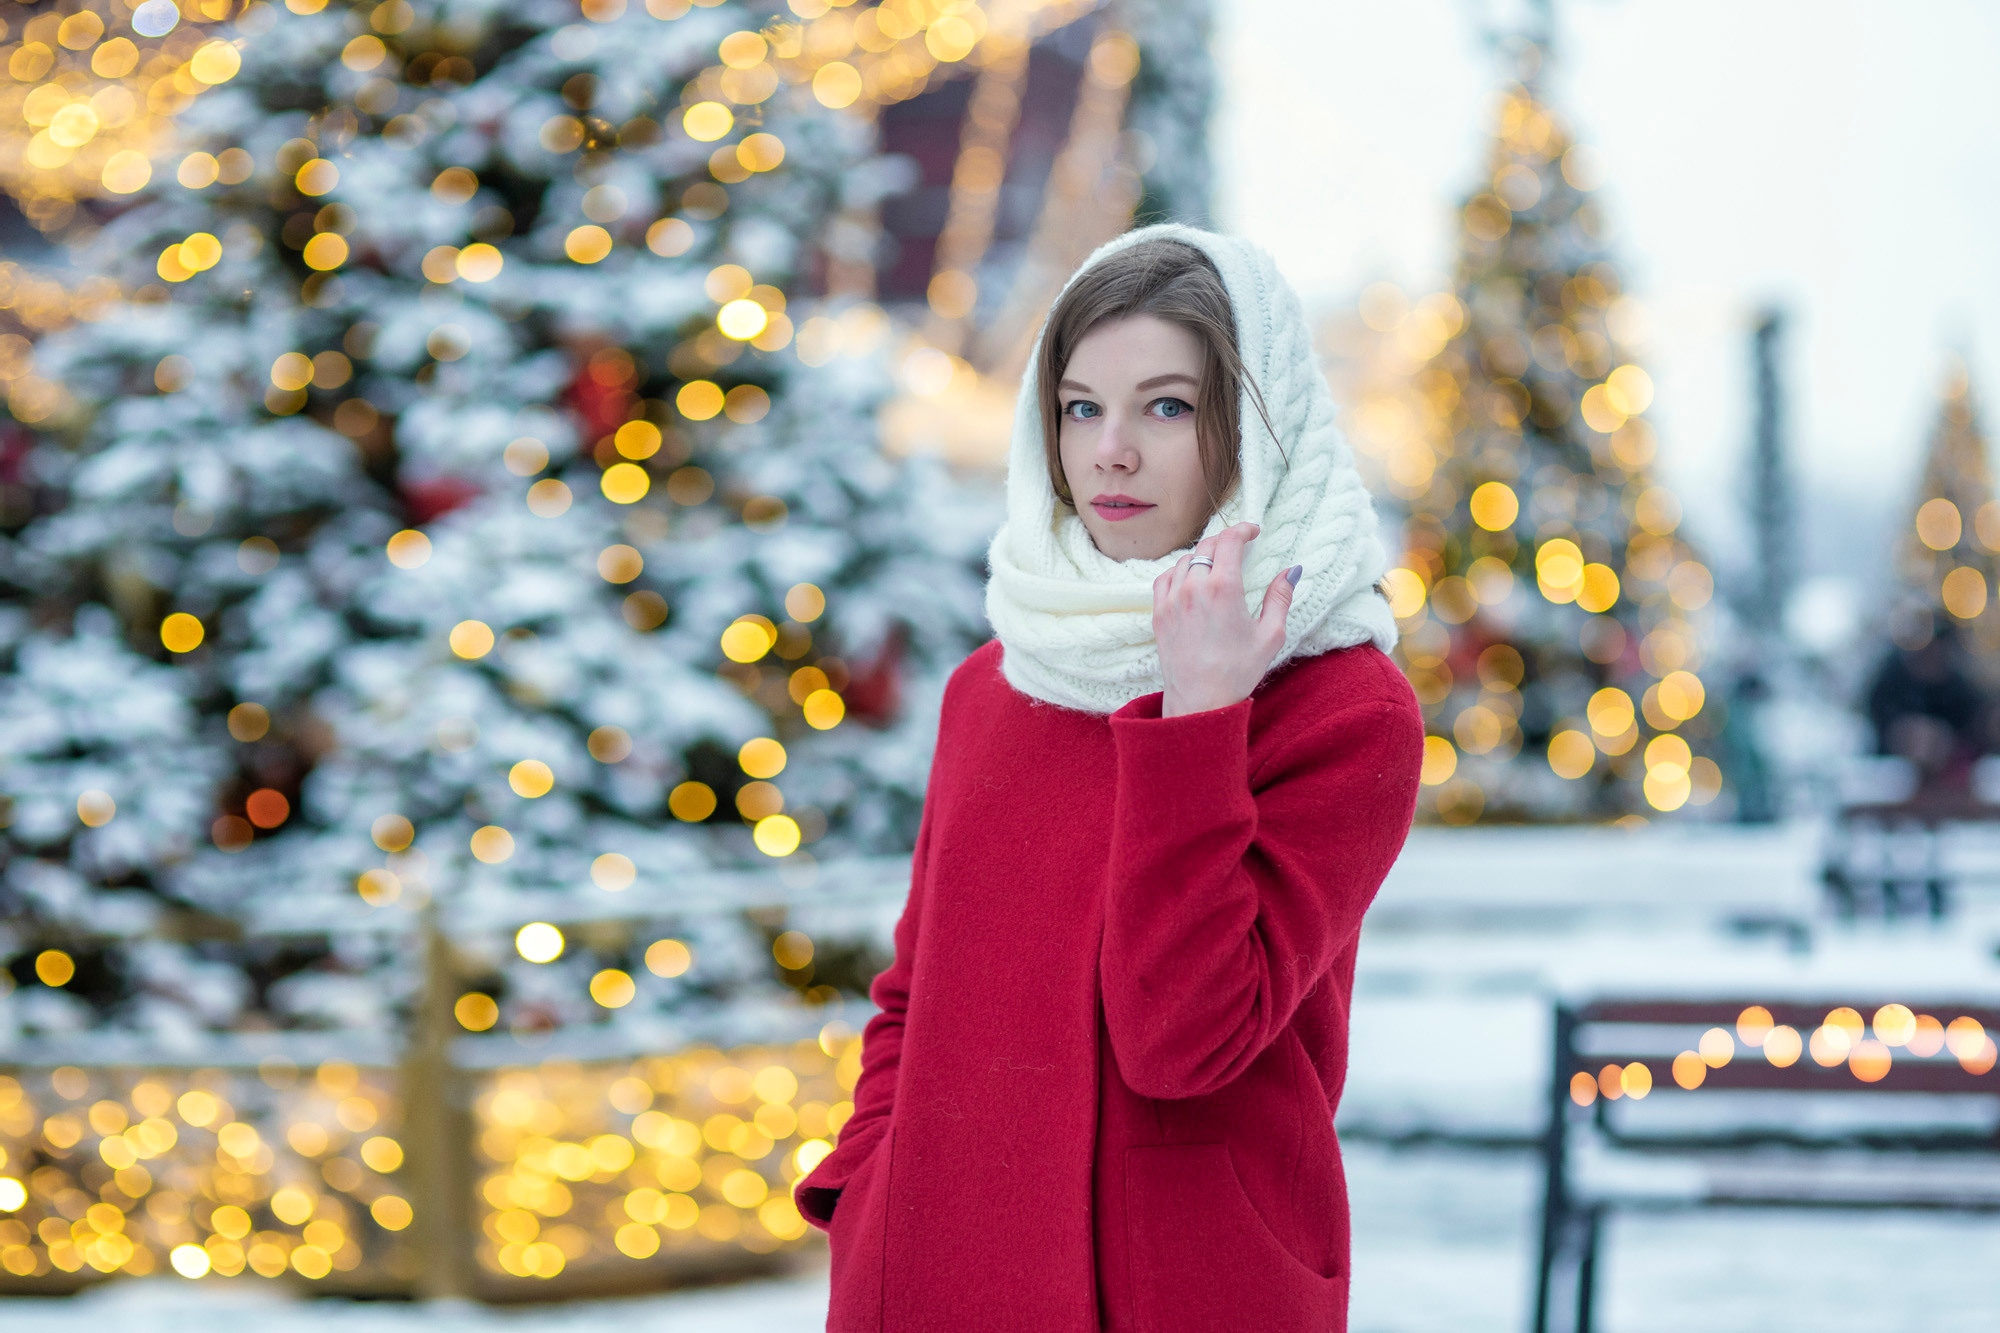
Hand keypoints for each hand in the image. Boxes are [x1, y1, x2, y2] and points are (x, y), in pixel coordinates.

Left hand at [1153, 522, 1300, 717]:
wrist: (1199, 702)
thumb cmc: (1237, 672)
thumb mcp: (1270, 635)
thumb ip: (1280, 597)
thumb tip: (1291, 571)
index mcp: (1223, 588)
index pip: (1229, 540)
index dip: (1243, 529)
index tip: (1253, 530)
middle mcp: (1193, 588)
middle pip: (1207, 545)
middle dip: (1225, 540)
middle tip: (1239, 546)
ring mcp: (1171, 600)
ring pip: (1185, 560)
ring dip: (1203, 556)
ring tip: (1217, 565)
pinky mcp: (1158, 613)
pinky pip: (1165, 578)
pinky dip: (1179, 571)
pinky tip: (1191, 579)